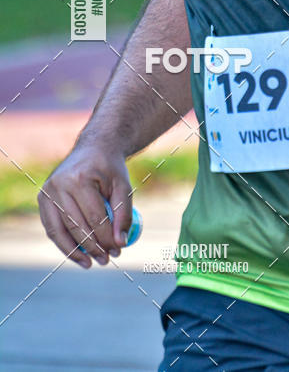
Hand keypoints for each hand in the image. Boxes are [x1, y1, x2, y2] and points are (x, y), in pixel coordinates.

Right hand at [38, 144, 132, 267]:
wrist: (94, 147)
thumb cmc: (110, 168)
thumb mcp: (123, 186)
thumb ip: (124, 214)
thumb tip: (120, 243)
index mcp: (80, 179)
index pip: (95, 217)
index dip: (106, 238)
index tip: (118, 250)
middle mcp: (59, 184)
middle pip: (76, 226)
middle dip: (93, 247)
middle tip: (107, 260)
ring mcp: (47, 191)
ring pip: (59, 230)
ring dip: (76, 251)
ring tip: (91, 263)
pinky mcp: (43, 198)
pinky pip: (52, 227)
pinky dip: (63, 243)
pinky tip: (78, 255)